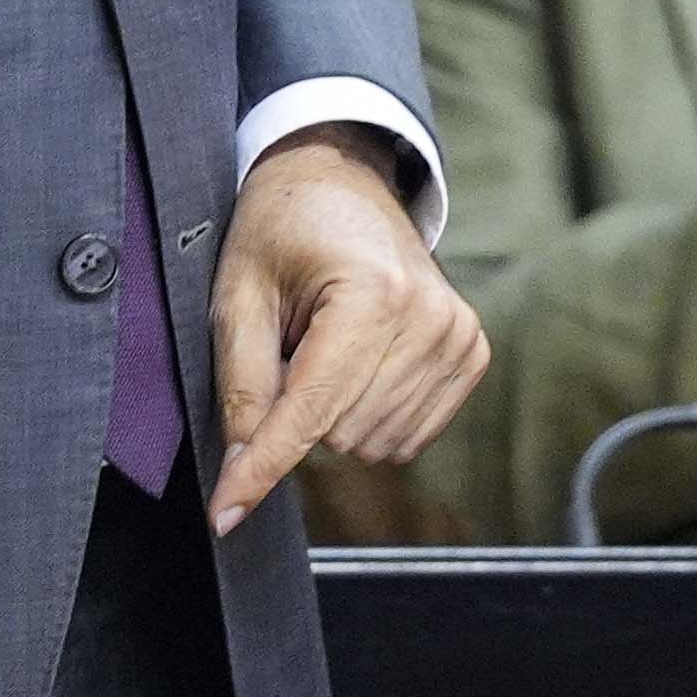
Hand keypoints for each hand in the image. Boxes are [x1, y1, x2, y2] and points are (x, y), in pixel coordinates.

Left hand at [203, 126, 484, 535]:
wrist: (341, 180)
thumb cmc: (281, 229)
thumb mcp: (238, 294)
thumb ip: (241, 385)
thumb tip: (239, 472)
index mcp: (370, 291)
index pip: (309, 411)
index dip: (261, 468)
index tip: (225, 516)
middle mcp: (428, 316)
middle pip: (338, 435)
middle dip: (298, 413)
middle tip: (289, 346)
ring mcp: (458, 335)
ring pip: (373, 445)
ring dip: (335, 415)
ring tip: (325, 347)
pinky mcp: (470, 353)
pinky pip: (408, 436)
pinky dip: (370, 417)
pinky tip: (359, 365)